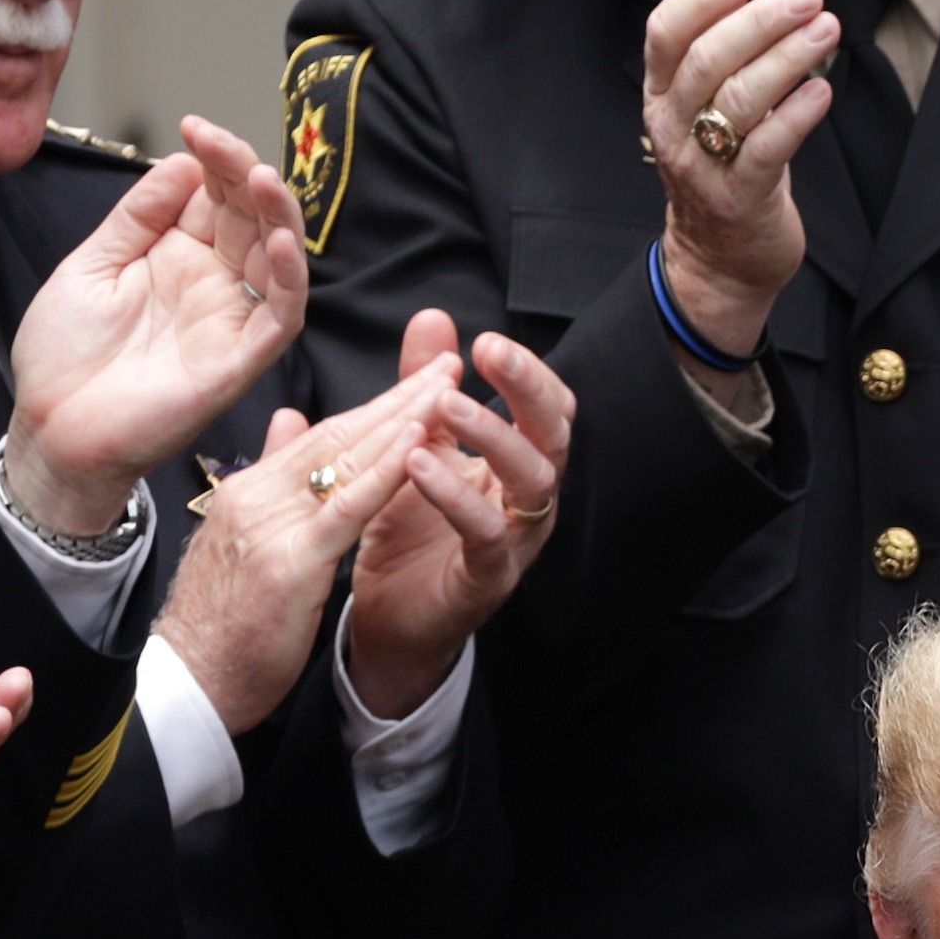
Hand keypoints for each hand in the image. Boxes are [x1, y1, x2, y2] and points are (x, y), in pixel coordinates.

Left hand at [3, 116, 309, 537]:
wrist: (51, 431)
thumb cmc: (64, 358)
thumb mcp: (90, 266)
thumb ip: (138, 217)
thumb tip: (181, 162)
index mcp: (176, 255)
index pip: (215, 194)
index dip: (214, 158)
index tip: (194, 127)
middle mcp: (212, 283)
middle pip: (250, 216)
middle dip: (244, 174)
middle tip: (222, 146)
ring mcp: (229, 319)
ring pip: (277, 258)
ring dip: (278, 216)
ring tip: (261, 180)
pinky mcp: (239, 360)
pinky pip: (280, 316)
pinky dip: (289, 279)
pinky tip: (279, 242)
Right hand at [153, 371, 440, 734]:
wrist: (188, 684)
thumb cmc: (220, 624)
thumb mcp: (245, 540)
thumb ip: (270, 477)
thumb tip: (285, 421)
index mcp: (250, 490)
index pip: (322, 434)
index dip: (377, 404)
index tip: (422, 377)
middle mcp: (257, 495)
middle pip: (339, 434)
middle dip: (400, 397)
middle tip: (449, 363)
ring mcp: (270, 525)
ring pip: (347, 460)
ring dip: (404, 419)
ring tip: (447, 388)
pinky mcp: (288, 562)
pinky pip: (347, 508)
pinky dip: (385, 471)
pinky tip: (418, 443)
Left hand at [346, 314, 574, 719]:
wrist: (385, 620)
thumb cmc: (406, 531)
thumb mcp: (412, 445)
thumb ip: (423, 386)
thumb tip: (434, 318)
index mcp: (516, 463)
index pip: (548, 407)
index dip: (527, 372)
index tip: (485, 340)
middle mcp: (527, 499)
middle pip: (554, 433)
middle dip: (527, 387)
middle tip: (490, 351)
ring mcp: (516, 539)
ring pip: (531, 479)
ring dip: (492, 435)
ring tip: (445, 404)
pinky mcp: (489, 577)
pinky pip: (486, 531)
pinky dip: (454, 494)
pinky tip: (419, 462)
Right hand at [644, 0, 833, 356]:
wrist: (720, 259)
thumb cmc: (723, 162)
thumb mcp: (710, 94)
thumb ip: (714, 26)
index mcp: (661, 92)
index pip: (666, 32)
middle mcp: (673, 125)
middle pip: (706, 59)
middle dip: (759, 20)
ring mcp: (703, 165)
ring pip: (738, 99)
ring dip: (787, 58)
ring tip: (826, 29)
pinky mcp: (741, 199)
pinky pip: (767, 149)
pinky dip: (797, 114)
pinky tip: (823, 89)